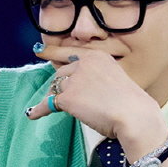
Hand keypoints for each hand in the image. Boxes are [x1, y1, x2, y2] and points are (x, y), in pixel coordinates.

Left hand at [24, 44, 164, 143]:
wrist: (134, 116)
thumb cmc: (131, 104)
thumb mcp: (116, 80)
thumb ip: (98, 79)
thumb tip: (82, 89)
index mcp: (97, 56)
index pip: (70, 54)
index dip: (53, 53)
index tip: (38, 50)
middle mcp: (84, 64)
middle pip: (61, 74)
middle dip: (59, 85)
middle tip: (57, 96)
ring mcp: (75, 80)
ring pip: (57, 89)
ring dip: (55, 98)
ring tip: (53, 107)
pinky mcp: (68, 97)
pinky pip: (49, 103)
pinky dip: (40, 110)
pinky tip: (33, 114)